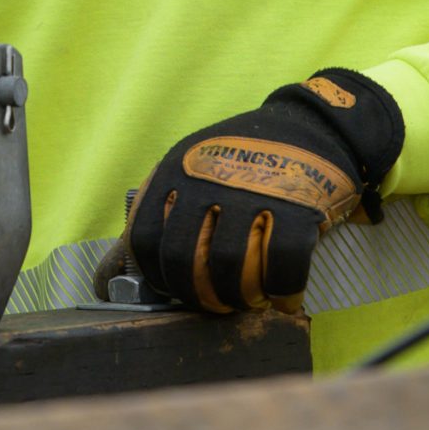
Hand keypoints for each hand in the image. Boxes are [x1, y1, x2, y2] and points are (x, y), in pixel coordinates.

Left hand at [127, 70, 403, 313]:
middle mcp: (209, 178)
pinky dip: (285, 292)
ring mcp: (253, 190)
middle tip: (217, 304)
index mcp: (175, 169)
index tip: (179, 290)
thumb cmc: (245, 159)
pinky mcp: (297, 204)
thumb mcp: (192, 167)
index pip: (145, 240)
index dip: (159, 278)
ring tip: (251, 301)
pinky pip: (284, 266)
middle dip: (200, 296)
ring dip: (240, 298)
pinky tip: (286, 299)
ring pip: (230, 268)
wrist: (314, 126)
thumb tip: (114, 276)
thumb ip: (160, 211)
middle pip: (186, 260)